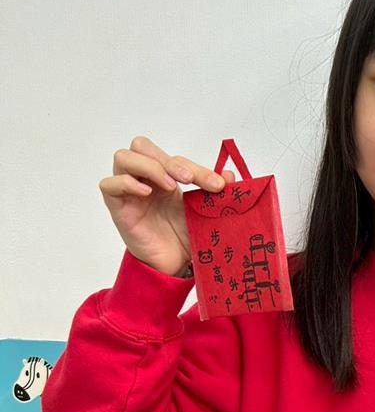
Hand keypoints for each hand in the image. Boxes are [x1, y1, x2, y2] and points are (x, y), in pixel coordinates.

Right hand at [99, 136, 236, 276]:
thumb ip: (215, 192)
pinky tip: (146, 193)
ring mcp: (129, 192)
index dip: (198, 169)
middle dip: (167, 159)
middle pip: (141, 146)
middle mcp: (144, 179)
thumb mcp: (204, 212)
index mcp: (165, 177)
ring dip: (149, 166)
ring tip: (169, 186)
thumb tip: (229, 174)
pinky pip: (108, 184)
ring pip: (123, 158)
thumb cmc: (184, 237)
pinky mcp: (117, 207)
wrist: (174, 264)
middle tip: (188, 179)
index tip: (217, 185)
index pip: (175, 159)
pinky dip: (126, 183)